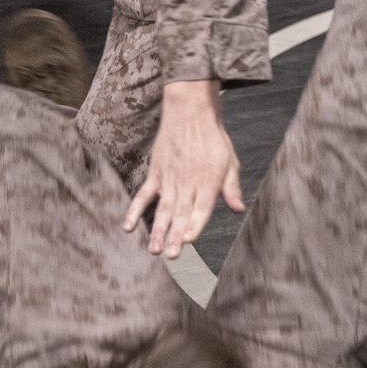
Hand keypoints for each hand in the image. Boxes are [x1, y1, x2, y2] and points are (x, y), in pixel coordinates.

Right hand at [123, 80, 243, 258]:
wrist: (190, 112)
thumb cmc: (212, 138)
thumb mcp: (230, 161)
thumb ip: (231, 187)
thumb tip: (238, 208)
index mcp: (208, 182)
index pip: (200, 210)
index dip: (193, 226)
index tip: (187, 241)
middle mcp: (187, 183)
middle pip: (180, 214)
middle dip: (175, 236)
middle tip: (170, 255)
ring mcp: (169, 179)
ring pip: (162, 209)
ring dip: (157, 230)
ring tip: (154, 250)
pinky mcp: (156, 173)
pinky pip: (144, 195)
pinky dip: (135, 210)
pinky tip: (128, 226)